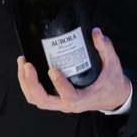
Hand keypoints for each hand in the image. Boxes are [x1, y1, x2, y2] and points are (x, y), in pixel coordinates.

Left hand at [16, 28, 132, 112]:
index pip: (70, 97)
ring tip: (23, 65)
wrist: (112, 96)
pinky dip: (28, 85)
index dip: (60, 85)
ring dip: (26, 84)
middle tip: (28, 66)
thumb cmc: (112, 83)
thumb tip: (96, 33)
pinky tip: (25, 70)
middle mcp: (69, 104)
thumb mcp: (113, 64)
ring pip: (37, 100)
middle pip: (44, 101)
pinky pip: (37, 96)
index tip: (53, 70)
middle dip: (32, 84)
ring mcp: (60, 103)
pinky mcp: (56, 99)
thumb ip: (105, 48)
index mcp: (84, 98)